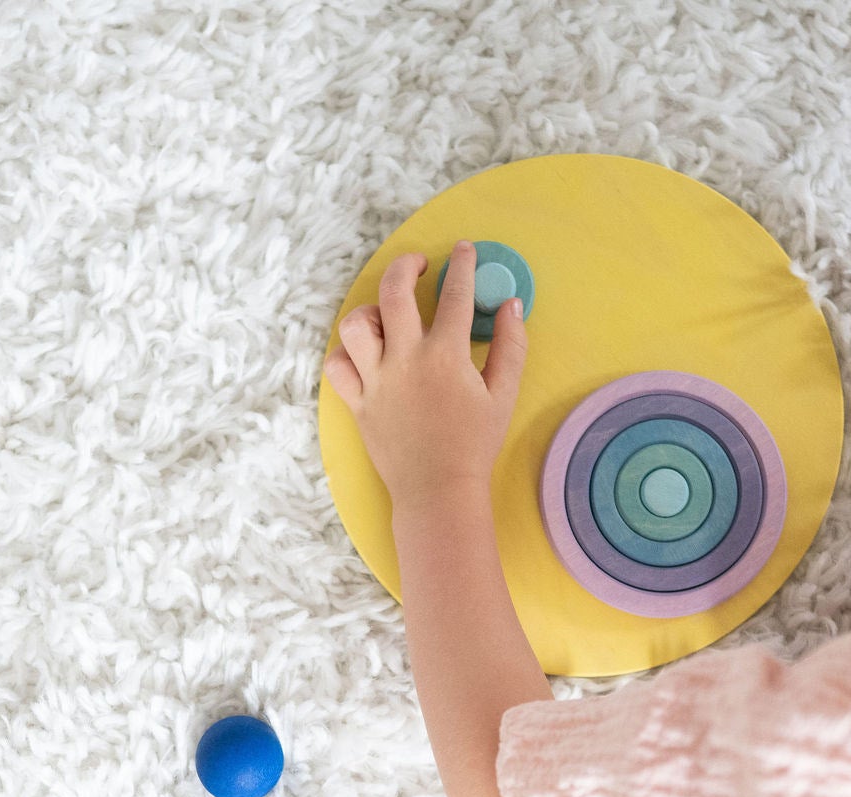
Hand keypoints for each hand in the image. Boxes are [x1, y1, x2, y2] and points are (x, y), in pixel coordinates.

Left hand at [324, 241, 528, 513]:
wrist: (438, 491)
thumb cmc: (474, 445)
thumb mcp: (503, 395)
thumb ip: (511, 346)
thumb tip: (512, 306)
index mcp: (446, 356)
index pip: (455, 294)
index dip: (462, 265)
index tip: (464, 251)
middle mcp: (406, 360)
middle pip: (394, 291)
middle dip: (406, 265)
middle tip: (418, 266)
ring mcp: (377, 381)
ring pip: (356, 325)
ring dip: (370, 311)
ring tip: (386, 316)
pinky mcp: (359, 402)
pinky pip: (338, 366)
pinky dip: (347, 355)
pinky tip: (365, 355)